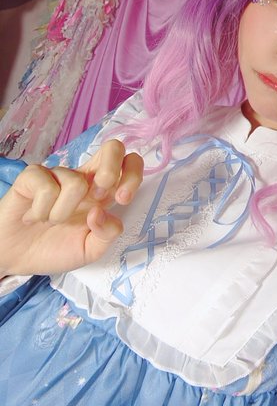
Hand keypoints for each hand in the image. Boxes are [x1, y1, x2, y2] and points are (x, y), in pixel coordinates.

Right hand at [0, 140, 142, 276]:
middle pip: (112, 147)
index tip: (122, 199)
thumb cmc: (54, 249)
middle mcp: (84, 178)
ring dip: (62, 214)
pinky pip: (46, 187)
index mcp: (103, 192)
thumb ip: (107, 234)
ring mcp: (58, 175)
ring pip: (76, 182)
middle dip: (111, 172)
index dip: (133, 174)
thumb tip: (101, 211)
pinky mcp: (32, 177)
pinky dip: (41, 211)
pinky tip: (33, 216)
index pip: (129, 164)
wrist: (15, 258)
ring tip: (50, 221)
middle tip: (96, 199)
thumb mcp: (90, 250)